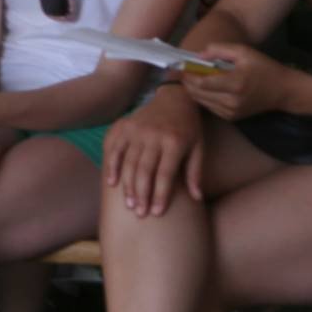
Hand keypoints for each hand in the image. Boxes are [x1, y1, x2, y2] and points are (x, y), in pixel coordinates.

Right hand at [102, 87, 203, 216]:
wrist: (175, 98)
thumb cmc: (189, 127)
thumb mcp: (199, 147)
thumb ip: (195, 172)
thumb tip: (197, 198)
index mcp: (174, 142)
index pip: (165, 174)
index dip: (160, 195)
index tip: (157, 213)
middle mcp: (154, 136)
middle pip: (144, 170)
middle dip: (141, 194)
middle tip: (139, 213)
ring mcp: (137, 130)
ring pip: (128, 162)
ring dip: (127, 185)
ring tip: (128, 203)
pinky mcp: (125, 125)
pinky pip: (114, 148)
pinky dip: (111, 165)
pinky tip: (111, 182)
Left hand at [183, 43, 298, 120]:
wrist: (283, 91)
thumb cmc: (264, 68)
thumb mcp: (244, 51)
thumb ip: (219, 49)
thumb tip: (198, 55)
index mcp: (236, 84)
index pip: (201, 83)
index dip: (188, 74)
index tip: (182, 65)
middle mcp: (232, 101)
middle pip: (197, 94)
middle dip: (187, 82)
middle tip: (185, 70)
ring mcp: (231, 112)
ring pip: (200, 101)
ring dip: (193, 89)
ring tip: (194, 76)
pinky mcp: (231, 118)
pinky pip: (209, 107)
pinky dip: (203, 96)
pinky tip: (207, 86)